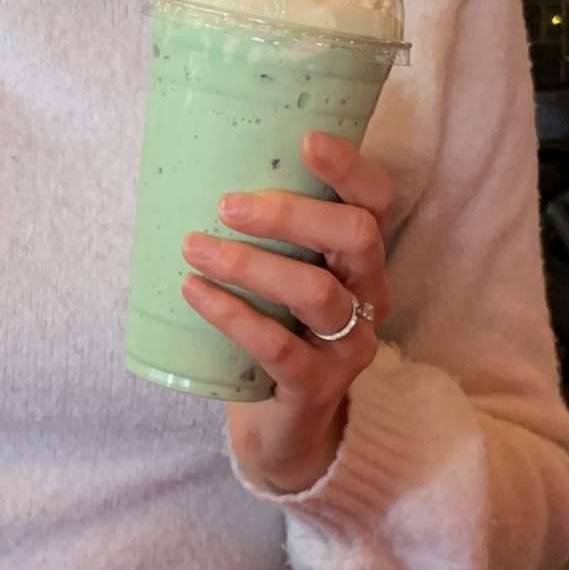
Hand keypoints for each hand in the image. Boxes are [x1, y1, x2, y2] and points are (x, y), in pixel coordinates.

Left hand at [180, 130, 393, 495]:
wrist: (284, 430)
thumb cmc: (276, 332)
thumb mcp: (281, 276)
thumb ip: (263, 233)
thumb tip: (191, 166)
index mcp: (362, 258)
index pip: (377, 201)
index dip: (350, 167)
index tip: (305, 140)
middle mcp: (369, 296)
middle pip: (355, 236)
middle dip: (291, 213)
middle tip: (226, 205)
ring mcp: (348, 345)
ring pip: (315, 291)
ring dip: (250, 264)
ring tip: (195, 248)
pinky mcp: (317, 386)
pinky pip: (277, 346)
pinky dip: (232, 314)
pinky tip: (194, 292)